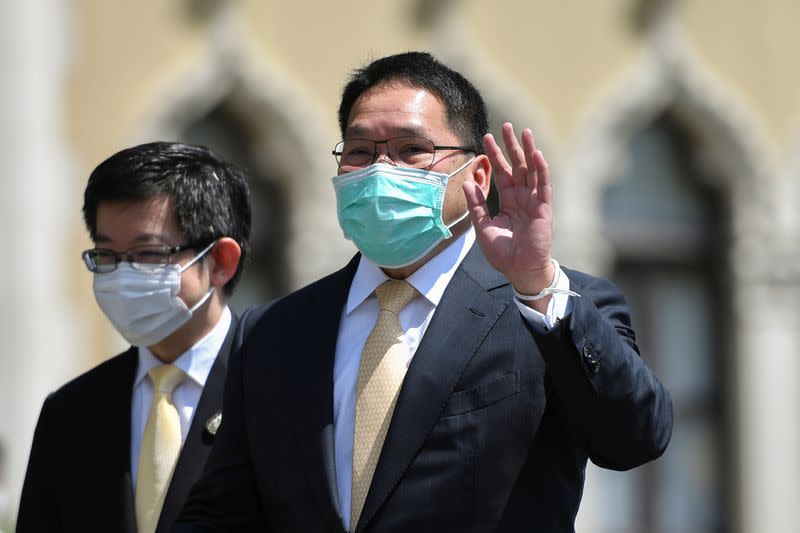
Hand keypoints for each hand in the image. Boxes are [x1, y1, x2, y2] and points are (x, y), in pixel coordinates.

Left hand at [462, 122, 554, 308]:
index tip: (486, 137)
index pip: (501, 172)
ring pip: (531, 169)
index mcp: (507, 200)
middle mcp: (521, 197)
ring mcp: (533, 200)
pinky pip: (543, 184)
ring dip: (528, 150)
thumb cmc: (502, 252)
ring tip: (524, 131)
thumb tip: (466, 182)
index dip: (494, 155)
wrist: (519, 269)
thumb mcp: (483, 226)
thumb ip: (476, 204)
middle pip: (517, 165)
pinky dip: (540, 169)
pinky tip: (536, 154)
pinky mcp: (543, 208)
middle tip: (506, 125)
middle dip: (511, 145)